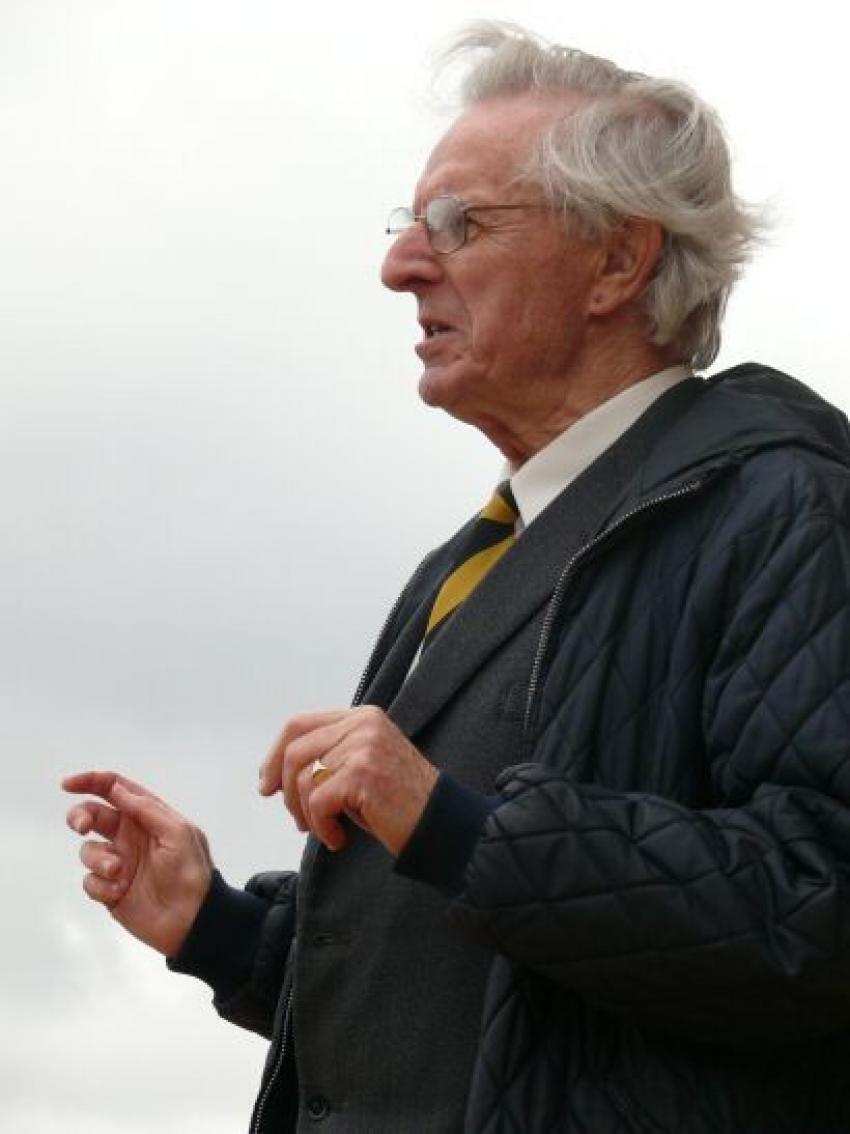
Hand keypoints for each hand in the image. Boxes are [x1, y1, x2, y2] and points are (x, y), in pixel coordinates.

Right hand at [62, 771, 213, 957]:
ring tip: (118, 872)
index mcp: (148, 817)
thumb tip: (116, 788)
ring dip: (98, 859)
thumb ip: (146, 809)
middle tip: (82, 827)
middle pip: (92, 815)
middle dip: (80, 816)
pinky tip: (120, 892)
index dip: (91, 781)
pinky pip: (89, 881)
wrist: (191, 920)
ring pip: (88, 850)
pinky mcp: (109, 889)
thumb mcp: (177, 832)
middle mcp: (129, 836)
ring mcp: (118, 862)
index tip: (68, 784)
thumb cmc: (191, 872)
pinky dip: (100, 885)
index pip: (116, 790)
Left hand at [259, 706, 438, 854]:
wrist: (439, 823)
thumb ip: (329, 755)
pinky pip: (318, 802)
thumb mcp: (361, 765)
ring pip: (303, 779)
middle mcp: (363, 724)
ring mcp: (364, 747)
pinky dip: (322, 827)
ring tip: (324, 829)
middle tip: (296, 819)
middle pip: (295, 750)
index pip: (300, 723)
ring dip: (305, 813)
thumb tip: (275, 772)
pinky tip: (338, 839)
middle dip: (284, 789)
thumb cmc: (398, 801)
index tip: (267, 783)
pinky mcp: (363, 774)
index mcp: (361, 717)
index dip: (275, 754)